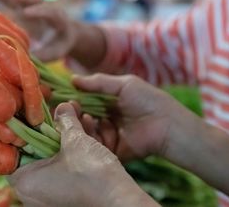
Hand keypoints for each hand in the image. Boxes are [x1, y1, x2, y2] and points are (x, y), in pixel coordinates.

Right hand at [0, 0, 77, 60]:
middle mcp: (45, 7)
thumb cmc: (59, 44)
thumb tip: (24, 60)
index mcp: (58, 19)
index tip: (26, 13)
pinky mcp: (22, 5)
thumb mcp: (55, 52)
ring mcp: (32, 4)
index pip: (50, 12)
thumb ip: (42, 55)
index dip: (39, 11)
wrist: (63, 32)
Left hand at [9, 103, 158, 206]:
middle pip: (34, 155)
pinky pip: (60, 174)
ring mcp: (47, 200)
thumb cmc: (93, 174)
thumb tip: (63, 106)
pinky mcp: (63, 201)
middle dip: (48, 133)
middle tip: (58, 116)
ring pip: (50, 163)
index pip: (13, 151)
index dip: (24, 129)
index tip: (33, 115)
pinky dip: (68, 159)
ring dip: (61, 143)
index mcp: (24, 182)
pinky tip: (83, 141)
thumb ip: (65, 121)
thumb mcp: (76, 141)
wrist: (121, 202)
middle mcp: (30, 195)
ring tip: (77, 124)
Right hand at [74, 74, 192, 161]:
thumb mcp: (124, 85)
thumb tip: (72, 78)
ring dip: (79, 122)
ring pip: (84, 130)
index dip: (73, 98)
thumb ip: (98, 82)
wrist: (167, 126)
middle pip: (81, 116)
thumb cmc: (149, 100)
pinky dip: (88, 136)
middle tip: (68, 107)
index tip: (61, 94)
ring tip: (83, 116)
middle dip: (73, 111)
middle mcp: (105, 119)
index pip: (84, 100)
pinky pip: (93, 145)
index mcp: (108, 103)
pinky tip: (88, 126)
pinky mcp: (110, 150)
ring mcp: (107, 135)